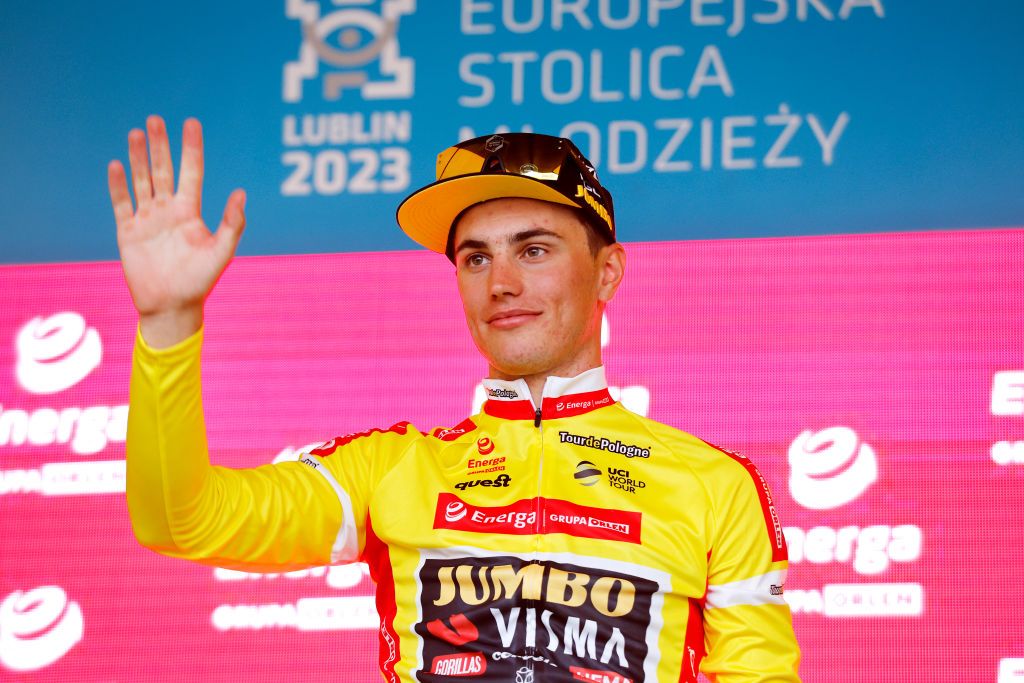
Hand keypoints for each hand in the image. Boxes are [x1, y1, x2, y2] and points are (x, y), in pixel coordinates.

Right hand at [108, 116, 245, 346]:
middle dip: (160, 146)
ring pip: (141, 181)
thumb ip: (232, 223)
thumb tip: (241, 192)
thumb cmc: (200, 281)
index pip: (191, 172)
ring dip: (137, 158)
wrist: (172, 306)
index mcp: (190, 212)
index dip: (191, 149)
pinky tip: (116, 165)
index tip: (191, 123)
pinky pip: (121, 203)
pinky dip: (118, 185)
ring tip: (136, 132)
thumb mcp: (222, 251)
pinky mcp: (128, 232)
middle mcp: (168, 211)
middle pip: (163, 170)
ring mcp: (147, 220)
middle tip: (155, 119)